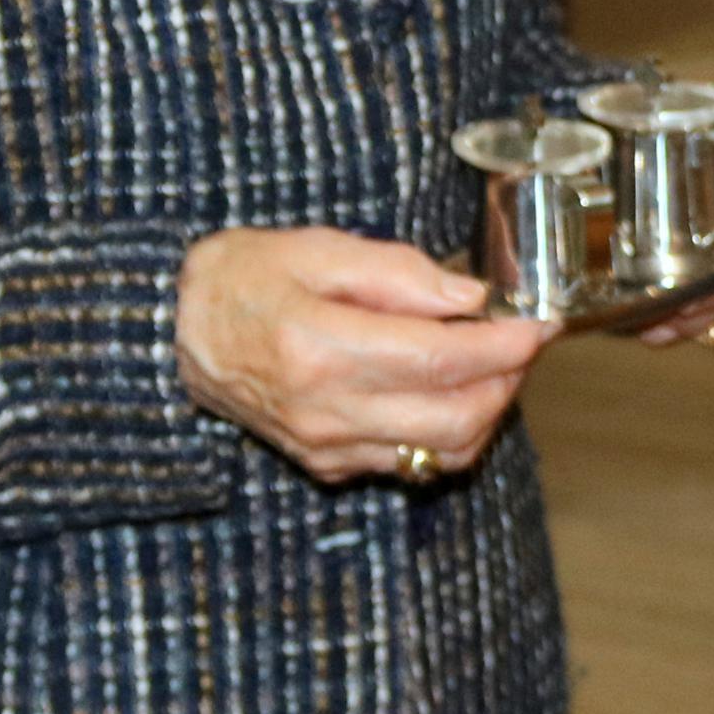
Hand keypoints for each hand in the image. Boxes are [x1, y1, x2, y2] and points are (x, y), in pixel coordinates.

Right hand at [175, 226, 549, 483]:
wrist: (171, 333)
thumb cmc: (243, 279)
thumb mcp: (318, 249)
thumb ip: (399, 272)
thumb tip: (470, 295)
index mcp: (322, 348)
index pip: (441, 359)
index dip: (505, 344)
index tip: (541, 323)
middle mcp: (327, 410)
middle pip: (456, 417)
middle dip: (508, 380)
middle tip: (522, 341)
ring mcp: (326, 446)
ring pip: (442, 452)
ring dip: (487, 411)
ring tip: (493, 365)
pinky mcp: (326, 465)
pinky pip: (411, 463)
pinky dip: (449, 433)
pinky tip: (450, 390)